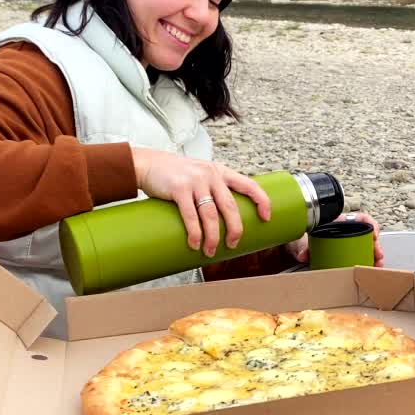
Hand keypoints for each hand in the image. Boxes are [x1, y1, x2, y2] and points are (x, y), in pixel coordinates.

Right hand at [131, 148, 270, 256]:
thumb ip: (214, 189)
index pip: (249, 184)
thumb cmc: (176, 174)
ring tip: (211, 250)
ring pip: (211, 214)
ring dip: (213, 236)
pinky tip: (195, 243)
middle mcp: (211, 175)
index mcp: (220, 172)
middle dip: (235, 229)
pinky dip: (195, 232)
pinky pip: (191, 215)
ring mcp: (195, 181)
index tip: (266, 217)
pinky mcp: (179, 189)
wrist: (148, 164)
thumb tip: (226, 218)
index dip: (261, 201)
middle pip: (230, 206)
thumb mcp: (201, 174)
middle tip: (233, 244)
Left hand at [286, 212, 384, 267]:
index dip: (370, 223)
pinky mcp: (347, 256)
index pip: (360, 218)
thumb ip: (303, 248)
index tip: (374, 233)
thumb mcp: (302, 242)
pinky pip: (361, 257)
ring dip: (375, 256)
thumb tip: (303, 255)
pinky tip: (370, 269)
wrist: (297, 249)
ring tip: (376, 265)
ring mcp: (348, 245)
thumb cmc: (303, 240)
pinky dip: (368, 263)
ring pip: (367, 248)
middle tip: (377, 255)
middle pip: (367, 236)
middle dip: (375, 246)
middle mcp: (346, 233)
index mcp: (338, 224)